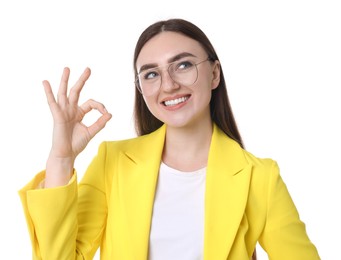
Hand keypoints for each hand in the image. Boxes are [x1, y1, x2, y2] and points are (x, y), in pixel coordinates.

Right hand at [43, 67, 111, 185]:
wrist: (67, 154)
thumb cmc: (77, 144)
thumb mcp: (91, 132)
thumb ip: (100, 123)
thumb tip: (110, 114)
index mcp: (79, 113)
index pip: (91, 103)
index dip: (100, 106)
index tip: (105, 113)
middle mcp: (70, 110)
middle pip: (76, 91)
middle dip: (82, 80)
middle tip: (88, 69)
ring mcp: (63, 112)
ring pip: (64, 93)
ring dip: (65, 80)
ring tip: (67, 69)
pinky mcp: (57, 116)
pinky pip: (52, 102)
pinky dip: (48, 92)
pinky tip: (45, 82)